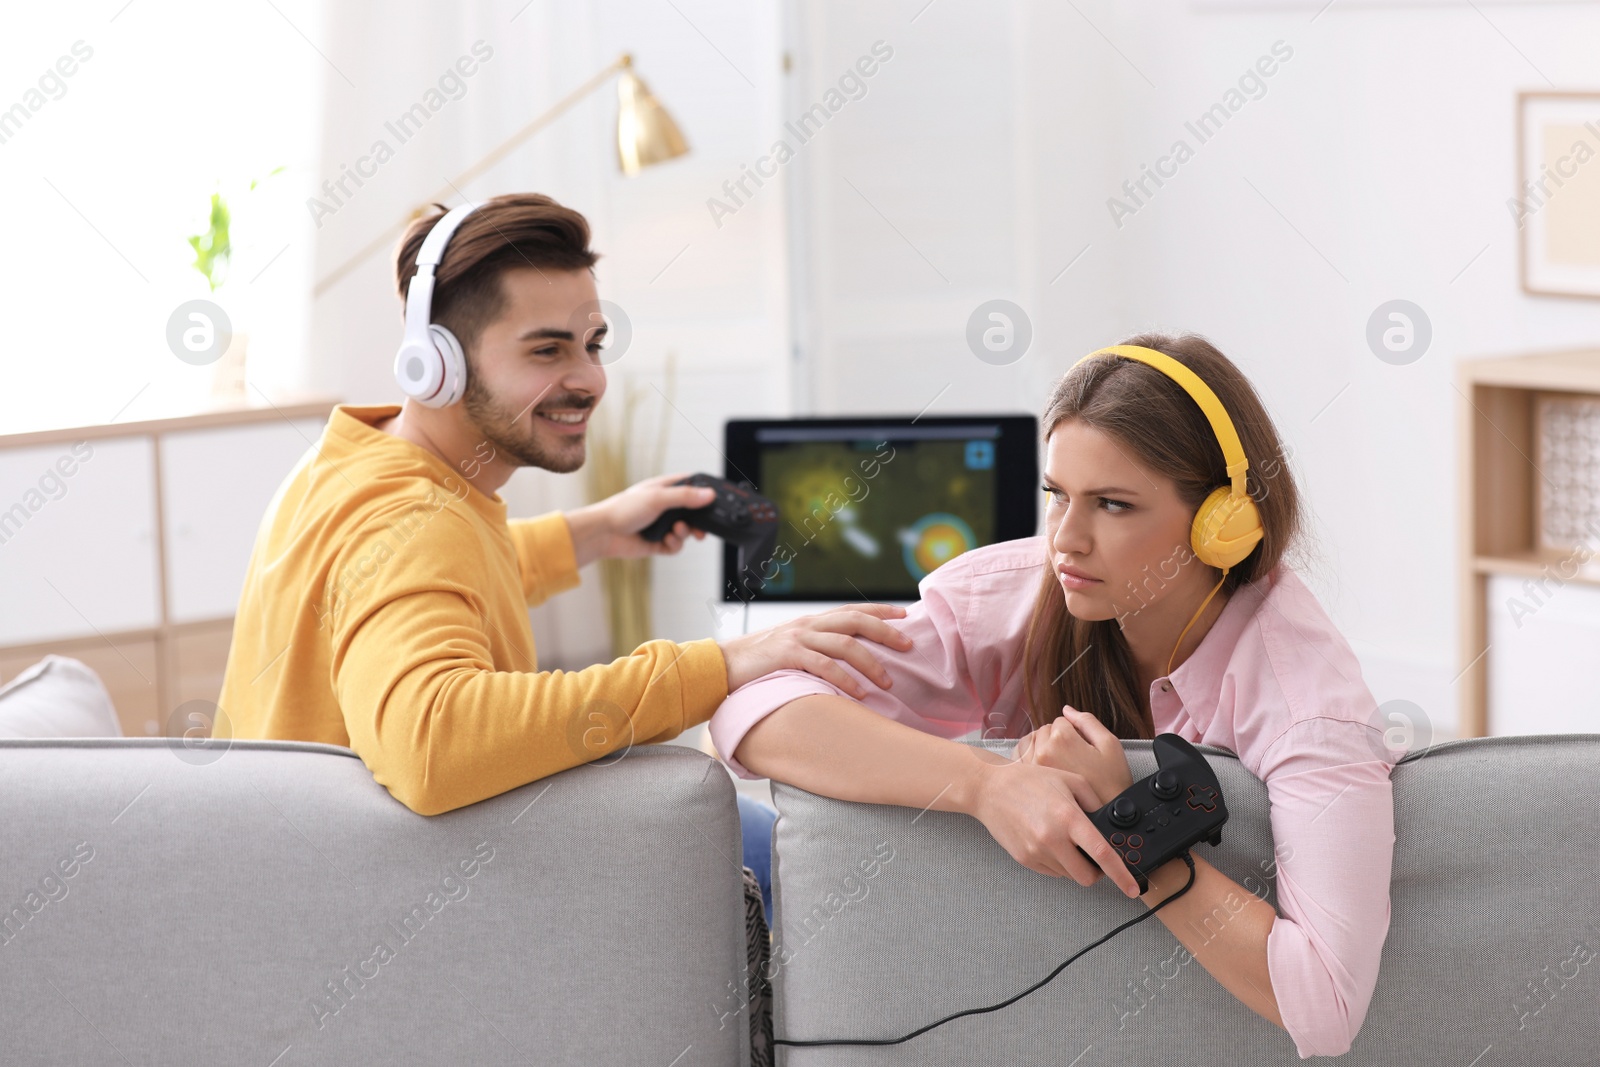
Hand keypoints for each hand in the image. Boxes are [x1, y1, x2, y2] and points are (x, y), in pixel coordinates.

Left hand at [564, 471, 714, 567]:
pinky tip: (666, 541)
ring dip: (685, 533)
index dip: (705, 491)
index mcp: (665, 489)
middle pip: (693, 512)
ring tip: (676, 532)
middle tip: (703, 527)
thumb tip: (709, 495)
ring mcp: (662, 525)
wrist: (603, 534)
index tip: (715, 500)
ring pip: (687, 531)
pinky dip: (675, 545)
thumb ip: (685, 497)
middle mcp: (665, 506)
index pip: (692, 486)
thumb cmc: (624, 509)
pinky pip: (676, 546)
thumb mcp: (658, 498)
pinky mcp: (658, 542)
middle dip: (699, 521)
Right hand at [719, 603, 914, 696]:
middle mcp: (808, 625)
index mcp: (811, 622)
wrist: (722, 665)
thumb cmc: (760, 663)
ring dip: (870, 663)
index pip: (853, 610)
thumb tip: (846, 663)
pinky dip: (844, 680)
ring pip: (845, 644)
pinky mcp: (787, 655)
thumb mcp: (792, 650)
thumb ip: (816, 650)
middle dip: (885, 632)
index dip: (880, 610)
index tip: (905, 615)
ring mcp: (797, 638)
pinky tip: (858, 693)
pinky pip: (823, 665)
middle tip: (908, 646)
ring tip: (887, 682)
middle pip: (855, 621)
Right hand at [968, 759, 1142, 897]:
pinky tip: (1049, 842)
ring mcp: (1036, 852)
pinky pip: (1052, 872)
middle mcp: (1052, 839)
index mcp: (1068, 817)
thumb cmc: (1028, 781)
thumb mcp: (1070, 780)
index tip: (1133, 887)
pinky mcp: (1025, 860)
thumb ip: (1095, 802)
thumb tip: (1109, 826)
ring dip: (1074, 865)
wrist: (989, 789)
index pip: (1102, 854)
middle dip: (1097, 872)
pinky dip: (1058, 863)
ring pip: (1069, 876)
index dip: (1121, 874)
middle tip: (1094, 857)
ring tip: (1064, 840)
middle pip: (1087, 877)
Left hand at [1014, 707, 1133, 809]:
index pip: (1061, 721)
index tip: (1080, 745)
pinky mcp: (1028, 781)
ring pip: (1030, 742)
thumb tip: (1067, 710)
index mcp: (1062, 739)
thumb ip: (1087, 722)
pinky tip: (1043, 768)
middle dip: (1056, 738)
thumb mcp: (1109, 745)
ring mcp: (1033, 766)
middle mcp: (1043, 751)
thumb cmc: (1111, 783)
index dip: (1073, 731)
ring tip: (1058, 762)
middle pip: (1044, 730)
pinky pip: (1020, 758)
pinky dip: (1029, 758)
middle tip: (1072, 756)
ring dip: (1041, 746)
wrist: (1105, 819)